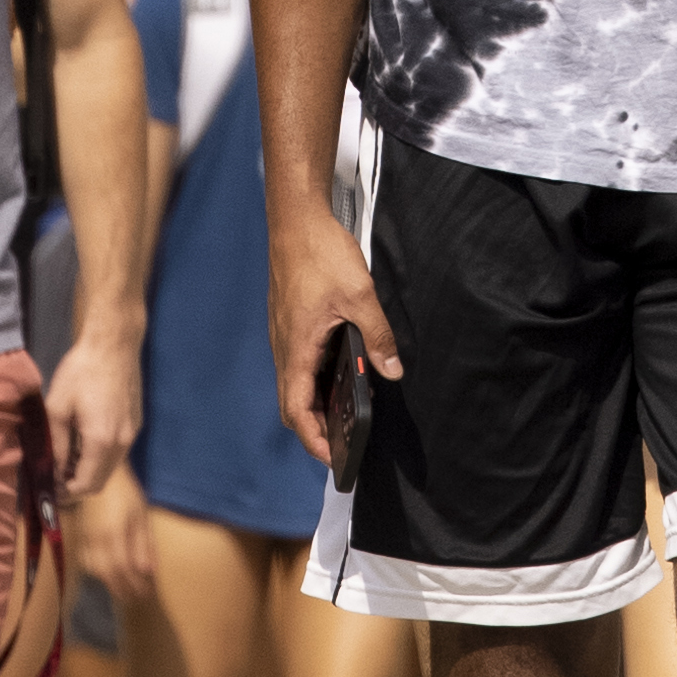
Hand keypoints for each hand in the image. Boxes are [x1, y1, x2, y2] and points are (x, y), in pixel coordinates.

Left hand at [45, 328, 143, 501]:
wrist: (114, 344)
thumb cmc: (82, 371)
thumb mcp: (58, 407)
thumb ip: (57, 443)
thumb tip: (54, 468)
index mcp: (101, 441)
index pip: (86, 484)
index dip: (66, 491)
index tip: (50, 486)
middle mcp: (122, 442)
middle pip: (100, 480)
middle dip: (77, 483)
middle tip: (55, 473)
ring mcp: (132, 433)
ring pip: (110, 467)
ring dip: (89, 468)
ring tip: (67, 454)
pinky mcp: (135, 423)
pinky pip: (117, 451)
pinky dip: (100, 455)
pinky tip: (84, 438)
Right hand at [82, 461, 159, 602]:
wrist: (100, 474)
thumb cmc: (126, 493)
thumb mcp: (140, 516)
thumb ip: (144, 544)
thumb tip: (147, 571)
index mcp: (114, 536)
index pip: (124, 570)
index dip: (134, 584)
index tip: (145, 593)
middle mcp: (96, 541)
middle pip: (107, 574)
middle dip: (121, 589)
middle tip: (135, 598)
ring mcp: (86, 539)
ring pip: (94, 570)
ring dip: (109, 583)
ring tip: (122, 589)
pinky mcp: (81, 535)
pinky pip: (86, 561)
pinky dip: (96, 572)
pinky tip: (105, 573)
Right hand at [269, 197, 392, 463]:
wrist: (295, 218)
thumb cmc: (320, 253)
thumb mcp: (360, 296)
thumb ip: (378, 336)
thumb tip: (392, 371)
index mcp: (297, 349)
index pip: (297, 412)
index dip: (315, 440)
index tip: (335, 458)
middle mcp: (284, 348)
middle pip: (293, 405)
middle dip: (316, 430)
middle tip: (345, 444)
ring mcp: (284, 335)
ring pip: (295, 384)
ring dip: (317, 404)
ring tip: (348, 413)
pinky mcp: (289, 322)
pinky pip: (299, 363)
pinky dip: (316, 379)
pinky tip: (341, 371)